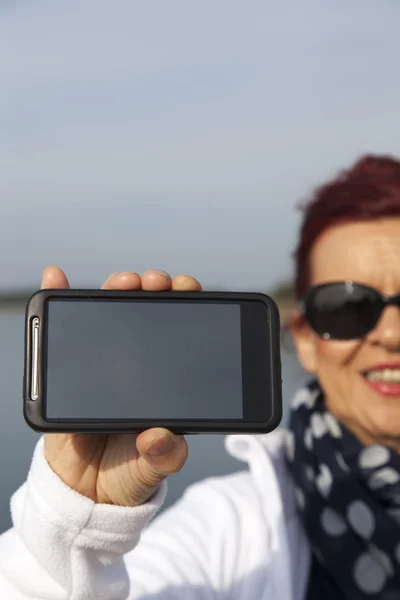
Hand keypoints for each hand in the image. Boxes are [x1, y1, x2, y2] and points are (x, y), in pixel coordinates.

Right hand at [42, 266, 200, 506]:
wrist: (85, 492)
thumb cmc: (127, 472)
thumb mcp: (153, 469)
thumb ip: (163, 457)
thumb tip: (159, 438)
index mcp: (163, 380)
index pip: (179, 332)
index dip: (186, 306)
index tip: (189, 289)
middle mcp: (135, 363)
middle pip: (147, 314)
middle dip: (155, 289)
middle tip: (157, 283)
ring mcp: (102, 361)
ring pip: (109, 315)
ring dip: (115, 289)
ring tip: (124, 281)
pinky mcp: (69, 369)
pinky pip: (64, 332)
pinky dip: (58, 299)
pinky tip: (55, 278)